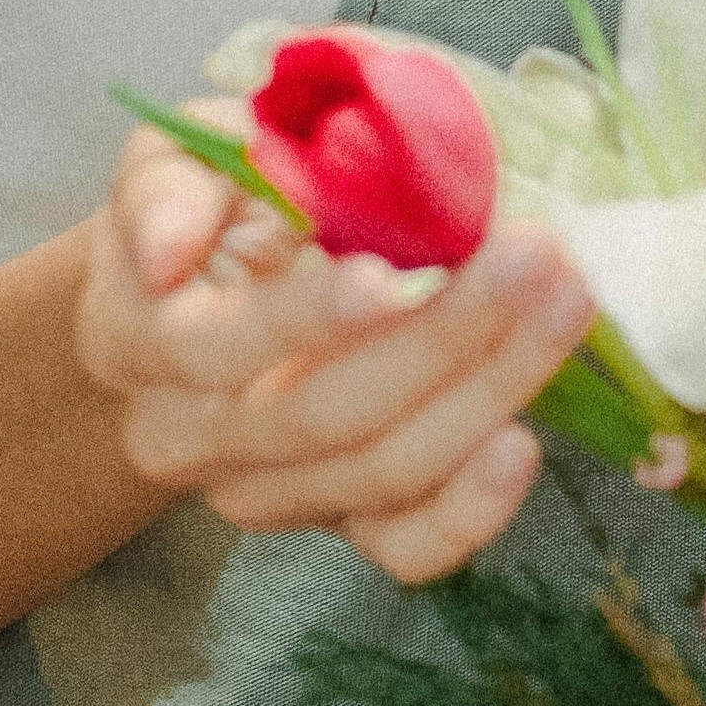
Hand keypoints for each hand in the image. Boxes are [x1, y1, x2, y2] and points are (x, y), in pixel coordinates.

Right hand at [74, 124, 593, 583]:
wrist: (206, 295)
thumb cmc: (212, 203)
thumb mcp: (175, 159)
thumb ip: (168, 188)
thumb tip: (166, 250)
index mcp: (138, 337)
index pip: (217, 347)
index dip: (305, 320)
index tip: (390, 277)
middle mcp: (189, 435)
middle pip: (320, 414)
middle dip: (441, 337)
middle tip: (534, 255)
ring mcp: (265, 488)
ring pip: (378, 472)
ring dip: (487, 392)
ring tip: (568, 301)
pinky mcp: (337, 518)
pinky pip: (401, 546)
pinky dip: (468, 513)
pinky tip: (523, 446)